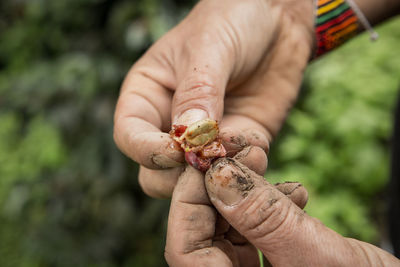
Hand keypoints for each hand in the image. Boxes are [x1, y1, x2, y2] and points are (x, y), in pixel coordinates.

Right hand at [113, 0, 314, 197]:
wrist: (277, 19)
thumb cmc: (231, 20)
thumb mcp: (209, 48)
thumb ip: (197, 93)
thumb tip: (187, 136)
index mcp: (148, 95)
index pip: (129, 136)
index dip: (147, 151)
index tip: (176, 151)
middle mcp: (171, 122)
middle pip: (155, 172)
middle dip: (179, 174)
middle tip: (208, 161)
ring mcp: (205, 138)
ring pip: (194, 181)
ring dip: (216, 175)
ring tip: (240, 150)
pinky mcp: (237, 143)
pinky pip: (234, 171)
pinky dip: (245, 168)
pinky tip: (257, 147)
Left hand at [165, 152, 399, 265]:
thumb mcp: (321, 259)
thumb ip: (265, 219)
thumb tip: (217, 174)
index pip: (184, 252)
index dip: (190, 202)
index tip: (211, 160)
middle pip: (204, 235)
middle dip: (223, 187)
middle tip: (246, 154)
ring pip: (231, 228)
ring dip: (251, 194)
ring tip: (279, 174)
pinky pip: (257, 233)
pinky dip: (272, 208)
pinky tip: (297, 195)